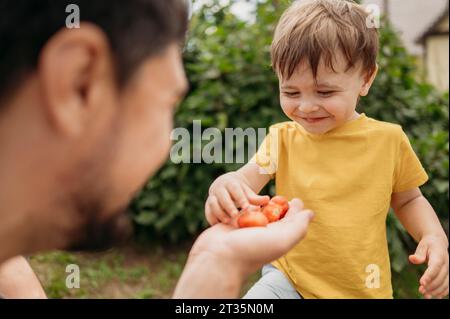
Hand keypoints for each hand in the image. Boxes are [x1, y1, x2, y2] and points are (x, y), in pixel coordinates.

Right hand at [196, 199, 312, 275]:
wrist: (218, 256)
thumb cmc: (251, 250)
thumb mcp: (282, 239)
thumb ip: (298, 226)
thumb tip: (310, 213)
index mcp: (278, 236)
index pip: (291, 220)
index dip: (295, 209)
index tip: (294, 199)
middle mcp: (264, 232)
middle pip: (275, 213)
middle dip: (278, 204)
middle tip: (279, 197)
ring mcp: (247, 227)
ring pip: (258, 210)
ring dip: (260, 203)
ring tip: (262, 200)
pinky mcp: (232, 221)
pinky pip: (241, 209)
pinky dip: (243, 205)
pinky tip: (245, 202)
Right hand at [205, 172, 269, 224]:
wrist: (225, 185)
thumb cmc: (240, 191)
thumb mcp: (248, 192)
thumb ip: (256, 198)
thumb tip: (267, 199)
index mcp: (231, 183)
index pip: (235, 190)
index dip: (241, 199)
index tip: (247, 208)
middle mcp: (220, 188)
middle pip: (223, 197)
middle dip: (229, 206)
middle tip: (235, 215)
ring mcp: (212, 196)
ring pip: (213, 204)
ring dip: (219, 213)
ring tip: (227, 221)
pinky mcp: (207, 205)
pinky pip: (208, 212)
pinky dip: (212, 219)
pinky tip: (219, 225)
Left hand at [409, 234, 448, 298]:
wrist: (438, 243)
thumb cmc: (428, 244)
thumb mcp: (422, 245)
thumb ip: (419, 253)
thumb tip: (412, 259)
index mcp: (439, 255)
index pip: (435, 267)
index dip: (429, 275)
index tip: (421, 283)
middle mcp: (446, 264)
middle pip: (440, 277)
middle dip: (431, 286)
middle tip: (421, 291)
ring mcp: (448, 270)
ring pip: (445, 283)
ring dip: (436, 291)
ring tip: (426, 296)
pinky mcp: (448, 274)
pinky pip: (448, 285)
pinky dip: (443, 292)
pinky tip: (435, 296)